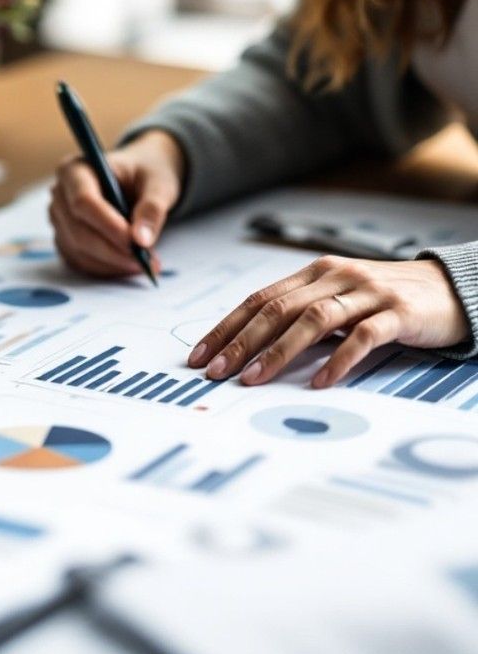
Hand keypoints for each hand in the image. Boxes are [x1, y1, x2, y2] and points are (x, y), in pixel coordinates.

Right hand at [48, 130, 184, 276]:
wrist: (138, 178)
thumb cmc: (145, 174)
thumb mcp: (158, 183)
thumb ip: (152, 208)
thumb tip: (142, 240)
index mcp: (75, 169)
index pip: (83, 202)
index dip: (108, 226)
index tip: (136, 244)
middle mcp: (59, 195)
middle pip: (78, 231)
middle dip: (113, 251)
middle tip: (147, 262)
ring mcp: (59, 220)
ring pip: (78, 251)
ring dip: (111, 264)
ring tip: (145, 264)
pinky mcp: (65, 239)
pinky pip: (79, 261)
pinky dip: (105, 269)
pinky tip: (128, 265)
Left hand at [189, 256, 468, 387]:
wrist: (452, 287)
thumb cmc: (385, 298)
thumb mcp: (337, 298)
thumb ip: (301, 313)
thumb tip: (249, 345)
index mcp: (314, 273)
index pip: (259, 299)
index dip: (226, 327)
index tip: (200, 355)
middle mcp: (336, 276)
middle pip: (277, 309)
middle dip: (241, 342)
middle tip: (217, 370)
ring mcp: (367, 292)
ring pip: (313, 320)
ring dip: (279, 351)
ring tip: (254, 378)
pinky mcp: (398, 312)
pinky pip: (363, 336)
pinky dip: (338, 359)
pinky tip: (319, 381)